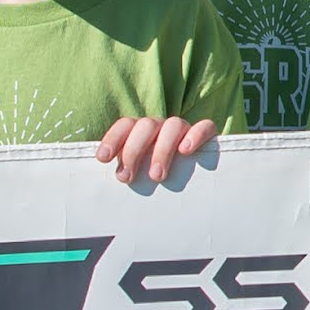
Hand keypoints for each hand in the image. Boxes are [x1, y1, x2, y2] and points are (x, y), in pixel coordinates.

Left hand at [97, 114, 223, 186]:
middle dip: (133, 151)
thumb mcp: (136, 176)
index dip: (113, 139)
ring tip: (156, 176)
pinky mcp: (206, 136)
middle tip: (127, 178)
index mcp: (140, 132)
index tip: (103, 158)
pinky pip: (204, 127)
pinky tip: (186, 151)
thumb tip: (105, 184)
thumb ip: (124, 173)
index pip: (124, 125)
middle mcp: (160, 127)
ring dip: (162, 150)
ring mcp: (183, 130)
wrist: (192, 184)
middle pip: (146, 126)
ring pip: (173, 125)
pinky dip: (196, 135)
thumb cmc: (154, 180)